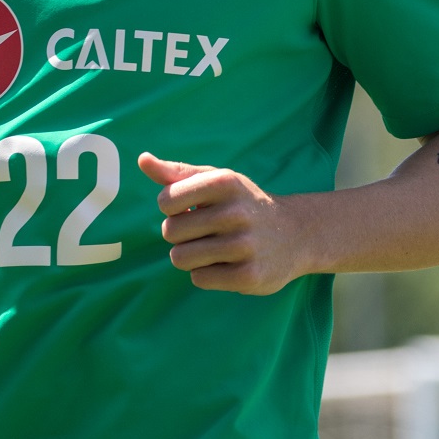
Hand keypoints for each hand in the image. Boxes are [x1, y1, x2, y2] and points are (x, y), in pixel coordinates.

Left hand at [141, 153, 306, 294]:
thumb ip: (176, 173)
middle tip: (202, 232)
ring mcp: (245, 246)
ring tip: (212, 248)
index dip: (171, 208)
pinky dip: (205, 274)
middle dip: (179, 234)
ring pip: (181, 258)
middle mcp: (236, 212)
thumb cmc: (242, 204)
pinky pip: (199, 279)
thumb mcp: (216, 181)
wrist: (295, 234)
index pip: (166, 200)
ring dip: (189, 257)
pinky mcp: (249, 276)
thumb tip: (142, 159)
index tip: (190, 208)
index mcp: (225, 183)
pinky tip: (226, 264)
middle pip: (170, 232)